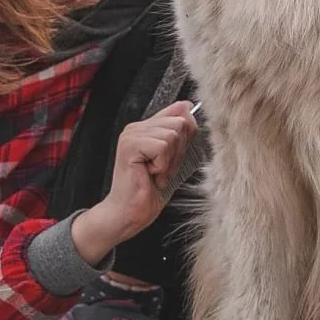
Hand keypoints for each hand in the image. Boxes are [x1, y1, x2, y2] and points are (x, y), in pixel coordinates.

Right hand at [71, 101, 198, 264]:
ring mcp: (131, 134)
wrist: (129, 213)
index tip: (175, 155)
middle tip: (162, 169)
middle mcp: (136, 126)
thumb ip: (179, 133)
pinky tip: (150, 175)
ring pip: (172, 135)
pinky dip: (162, 166)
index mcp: (146, 126)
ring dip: (170, 161)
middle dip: (179, 151)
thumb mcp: (173, 157)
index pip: (178, 110)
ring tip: (155, 173)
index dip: (187, 132)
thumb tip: (189, 107)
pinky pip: (162, 147)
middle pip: (180, 123)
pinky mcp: (130, 145)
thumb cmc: (150, 189)